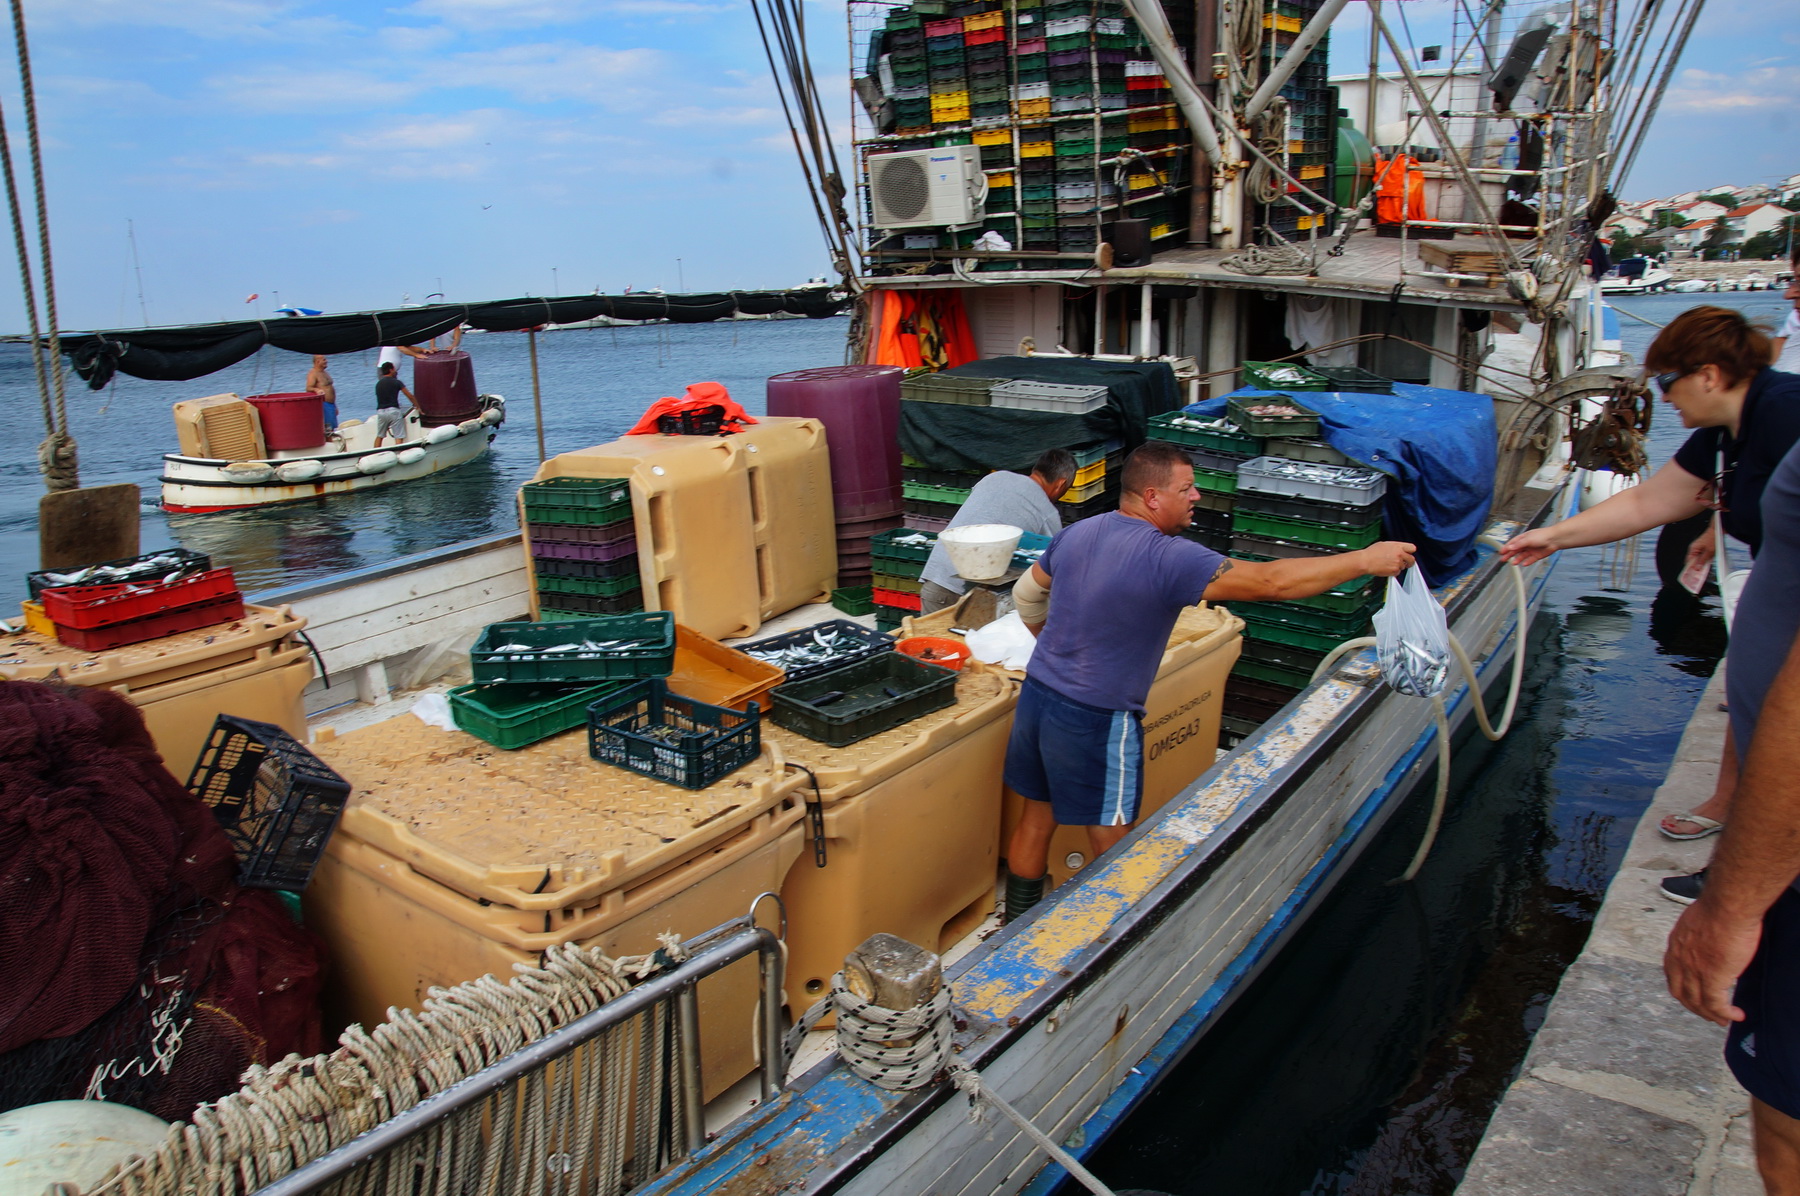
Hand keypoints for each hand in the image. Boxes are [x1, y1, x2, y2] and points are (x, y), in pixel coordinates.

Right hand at [1357, 541, 1416, 576]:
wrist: (1365, 561)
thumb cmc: (1372, 552)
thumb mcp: (1385, 544)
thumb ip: (1395, 547)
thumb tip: (1400, 550)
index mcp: (1398, 546)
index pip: (1413, 548)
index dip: (1410, 552)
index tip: (1408, 554)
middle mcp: (1400, 554)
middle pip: (1412, 559)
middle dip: (1409, 562)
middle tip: (1405, 563)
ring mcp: (1398, 563)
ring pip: (1403, 567)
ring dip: (1398, 566)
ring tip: (1388, 564)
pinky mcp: (1395, 571)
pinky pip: (1397, 572)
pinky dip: (1393, 572)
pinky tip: (1386, 568)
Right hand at [1496, 527, 1558, 566]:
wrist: (1555, 539)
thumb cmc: (1542, 536)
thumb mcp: (1528, 539)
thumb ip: (1518, 544)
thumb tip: (1510, 547)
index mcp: (1524, 538)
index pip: (1513, 543)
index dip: (1507, 547)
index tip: (1501, 552)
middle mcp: (1527, 544)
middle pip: (1516, 550)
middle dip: (1510, 555)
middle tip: (1503, 559)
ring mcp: (1532, 550)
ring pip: (1522, 556)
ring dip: (1517, 559)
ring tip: (1513, 563)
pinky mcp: (1537, 555)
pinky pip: (1530, 560)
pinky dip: (1527, 562)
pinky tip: (1524, 564)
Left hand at [1664, 898, 1761, 1025]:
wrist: (1727, 907)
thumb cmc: (1718, 907)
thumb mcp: (1697, 921)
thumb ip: (1698, 935)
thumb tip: (1709, 939)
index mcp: (1675, 945)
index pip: (1672, 974)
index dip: (1682, 988)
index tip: (1693, 995)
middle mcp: (1679, 960)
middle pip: (1681, 993)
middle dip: (1694, 1007)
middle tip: (1709, 1014)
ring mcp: (1693, 970)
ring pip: (1697, 1002)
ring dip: (1711, 1014)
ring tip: (1723, 1020)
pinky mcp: (1712, 977)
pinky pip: (1715, 1004)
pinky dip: (1724, 1013)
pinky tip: (1736, 1015)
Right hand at [1679, 526, 1716, 594]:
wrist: (1719, 530)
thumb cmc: (1713, 538)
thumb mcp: (1709, 552)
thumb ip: (1703, 561)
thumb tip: (1697, 569)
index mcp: (1692, 549)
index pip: (1688, 562)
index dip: (1690, 569)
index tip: (1691, 576)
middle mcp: (1694, 549)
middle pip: (1693, 561)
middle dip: (1696, 568)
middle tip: (1699, 576)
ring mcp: (1698, 548)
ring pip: (1698, 559)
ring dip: (1701, 565)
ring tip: (1704, 571)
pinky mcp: (1703, 548)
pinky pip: (1702, 557)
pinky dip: (1704, 561)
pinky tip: (1708, 564)